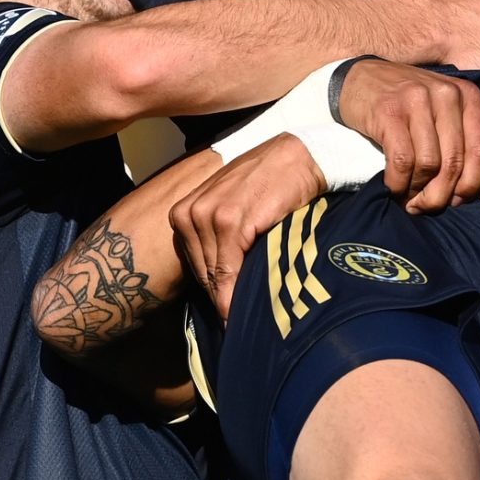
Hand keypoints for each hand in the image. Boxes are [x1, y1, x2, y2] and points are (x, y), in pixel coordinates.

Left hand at [171, 138, 322, 319]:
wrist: (296, 158)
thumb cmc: (266, 183)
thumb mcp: (231, 208)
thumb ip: (217, 242)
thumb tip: (220, 291)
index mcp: (183, 212)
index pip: (195, 267)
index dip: (215, 290)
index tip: (230, 310)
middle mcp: (189, 213)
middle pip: (203, 274)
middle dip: (222, 297)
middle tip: (238, 321)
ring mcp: (209, 216)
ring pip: (215, 275)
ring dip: (230, 299)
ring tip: (246, 317)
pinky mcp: (231, 221)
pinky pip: (229, 268)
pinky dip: (237, 290)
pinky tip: (246, 304)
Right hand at [336, 62, 479, 213]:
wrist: (360, 77)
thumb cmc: (405, 100)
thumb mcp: (441, 107)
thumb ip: (459, 137)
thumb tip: (466, 188)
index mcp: (466, 94)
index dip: (472, 183)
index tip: (456, 200)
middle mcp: (447, 95)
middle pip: (455, 162)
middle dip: (440, 194)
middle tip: (426, 207)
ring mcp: (418, 101)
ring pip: (429, 165)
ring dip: (417, 191)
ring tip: (408, 199)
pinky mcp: (390, 112)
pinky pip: (402, 161)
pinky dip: (398, 183)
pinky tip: (393, 187)